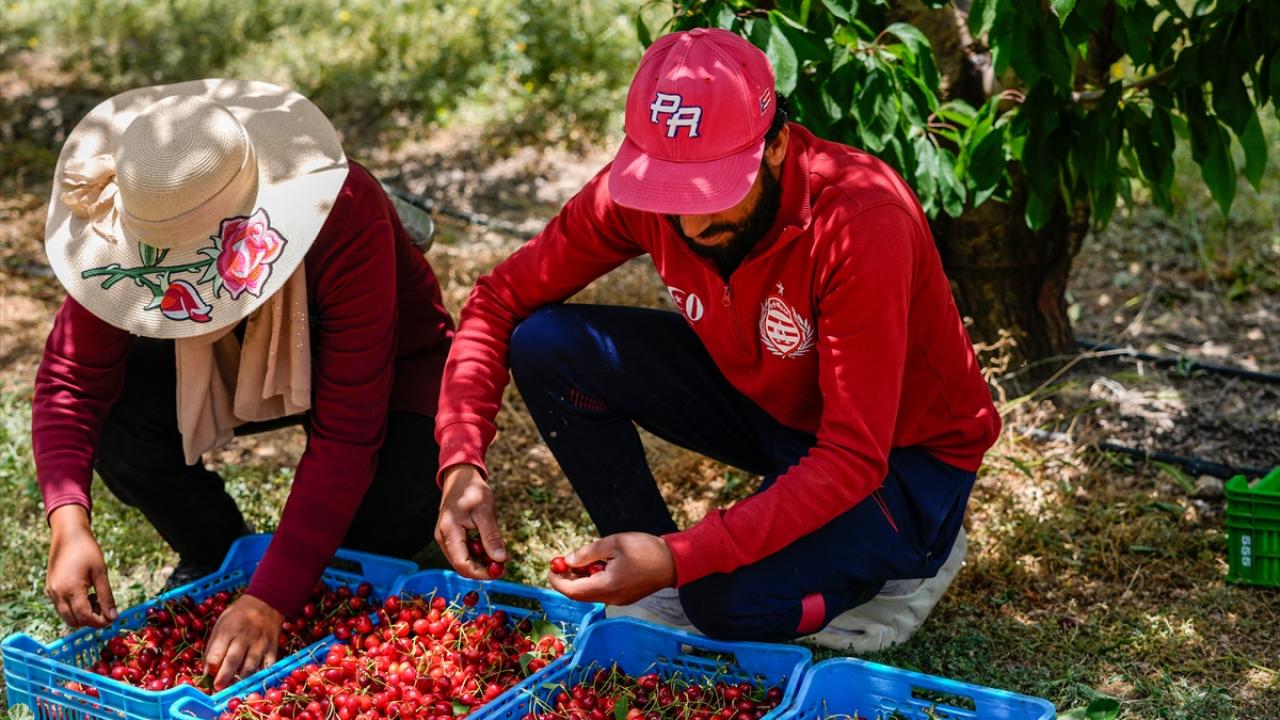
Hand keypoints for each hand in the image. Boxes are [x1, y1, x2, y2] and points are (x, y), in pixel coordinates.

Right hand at [46, 505, 117, 627]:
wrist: (68, 534)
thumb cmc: (87, 550)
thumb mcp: (101, 572)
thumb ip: (106, 596)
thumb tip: (113, 616)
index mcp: (71, 590)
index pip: (85, 617)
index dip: (100, 622)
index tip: (113, 617)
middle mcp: (57, 594)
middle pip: (74, 621)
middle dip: (91, 621)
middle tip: (106, 610)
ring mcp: (52, 592)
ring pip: (66, 616)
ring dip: (82, 615)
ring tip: (97, 600)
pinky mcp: (50, 588)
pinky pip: (61, 607)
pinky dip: (74, 608)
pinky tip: (86, 595)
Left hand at [204, 594, 282, 690]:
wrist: (266, 603)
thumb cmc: (238, 616)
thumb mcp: (221, 625)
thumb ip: (213, 648)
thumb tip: (207, 673)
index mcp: (227, 631)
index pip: (216, 654)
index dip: (211, 667)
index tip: (209, 676)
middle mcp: (244, 638)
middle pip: (233, 661)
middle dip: (224, 677)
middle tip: (219, 688)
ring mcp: (260, 643)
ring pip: (250, 666)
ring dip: (241, 679)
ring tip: (235, 684)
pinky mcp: (272, 648)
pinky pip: (267, 666)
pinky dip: (261, 675)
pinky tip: (254, 679)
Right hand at [435, 464, 506, 578]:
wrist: (460, 477)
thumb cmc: (472, 491)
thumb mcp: (486, 512)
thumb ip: (491, 537)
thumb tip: (501, 560)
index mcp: (449, 531)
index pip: (463, 564)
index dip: (482, 572)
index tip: (501, 570)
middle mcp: (443, 538)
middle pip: (462, 565)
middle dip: (483, 568)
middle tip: (504, 562)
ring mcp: (444, 538)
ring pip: (463, 560)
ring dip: (482, 560)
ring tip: (499, 550)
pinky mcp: (450, 536)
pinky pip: (463, 551)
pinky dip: (478, 552)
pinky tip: (489, 544)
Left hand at [548, 533, 674, 604]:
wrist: (675, 562)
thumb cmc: (646, 550)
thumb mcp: (614, 543)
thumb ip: (588, 553)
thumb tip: (568, 561)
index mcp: (606, 586)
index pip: (572, 590)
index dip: (557, 580)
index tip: (552, 566)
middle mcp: (611, 598)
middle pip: (579, 594)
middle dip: (568, 578)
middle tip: (563, 561)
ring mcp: (619, 600)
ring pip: (590, 593)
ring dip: (581, 578)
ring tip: (583, 559)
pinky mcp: (625, 597)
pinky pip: (602, 592)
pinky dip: (594, 580)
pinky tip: (599, 565)